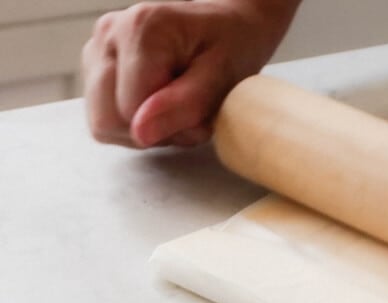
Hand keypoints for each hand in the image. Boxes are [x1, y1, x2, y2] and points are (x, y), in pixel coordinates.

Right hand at [81, 0, 297, 147]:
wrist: (228, 25)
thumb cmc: (232, 44)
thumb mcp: (223, 76)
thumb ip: (186, 104)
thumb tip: (141, 132)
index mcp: (140, 29)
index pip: (131, 109)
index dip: (169, 125)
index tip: (201, 114)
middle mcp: (109, 34)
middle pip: (108, 118)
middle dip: (154, 131)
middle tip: (191, 116)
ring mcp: (97, 49)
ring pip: (102, 122)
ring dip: (145, 130)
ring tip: (178, 108)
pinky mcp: (95, 64)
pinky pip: (104, 116)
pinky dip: (135, 122)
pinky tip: (160, 105)